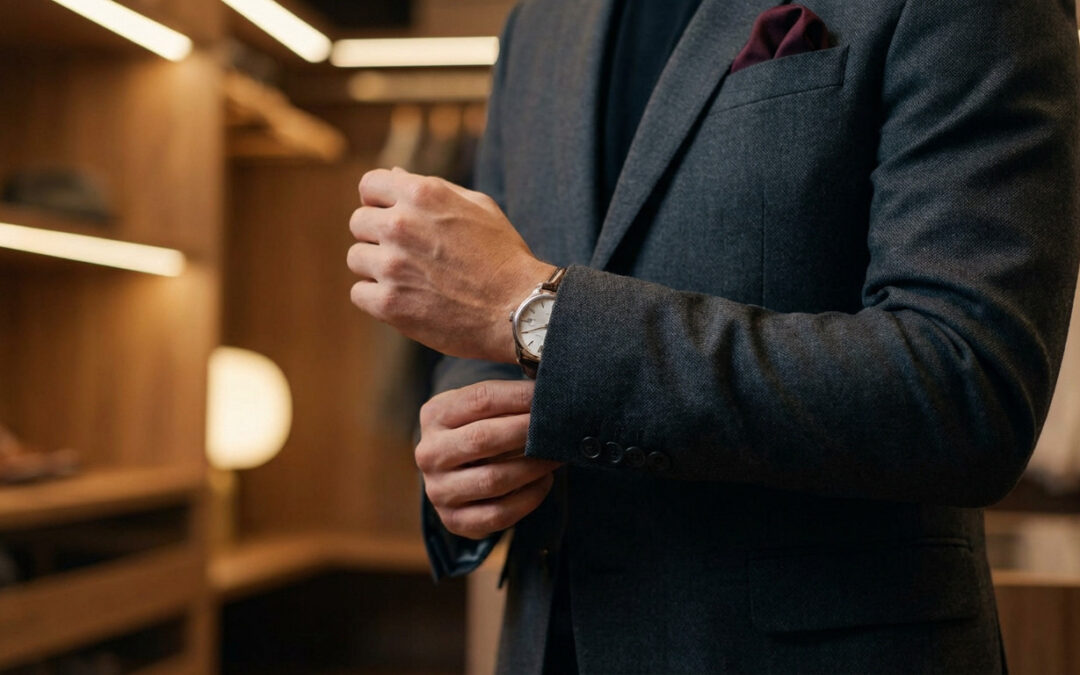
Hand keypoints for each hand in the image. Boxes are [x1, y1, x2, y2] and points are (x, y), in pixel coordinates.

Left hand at [348, 167, 554, 362]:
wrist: (519, 308)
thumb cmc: (504, 256)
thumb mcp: (479, 207)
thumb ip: (435, 189)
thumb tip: (395, 174)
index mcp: (422, 194)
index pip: (369, 185)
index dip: (378, 201)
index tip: (391, 217)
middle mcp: (401, 225)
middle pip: (359, 222)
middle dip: (378, 236)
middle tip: (407, 255)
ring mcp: (392, 265)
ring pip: (356, 258)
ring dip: (377, 268)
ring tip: (409, 279)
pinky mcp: (389, 303)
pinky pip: (359, 293)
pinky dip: (378, 299)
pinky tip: (405, 300)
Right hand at [417, 379, 561, 539]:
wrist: (458, 473)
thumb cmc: (480, 428)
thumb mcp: (480, 406)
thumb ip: (506, 395)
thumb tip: (547, 387)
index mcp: (434, 415)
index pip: (480, 400)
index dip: (519, 397)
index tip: (548, 395)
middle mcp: (429, 453)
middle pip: (483, 439)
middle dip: (527, 431)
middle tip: (558, 426)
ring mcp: (438, 491)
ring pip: (494, 479)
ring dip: (533, 466)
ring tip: (557, 454)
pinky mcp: (455, 520)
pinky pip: (499, 513)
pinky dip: (529, 497)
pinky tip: (545, 481)